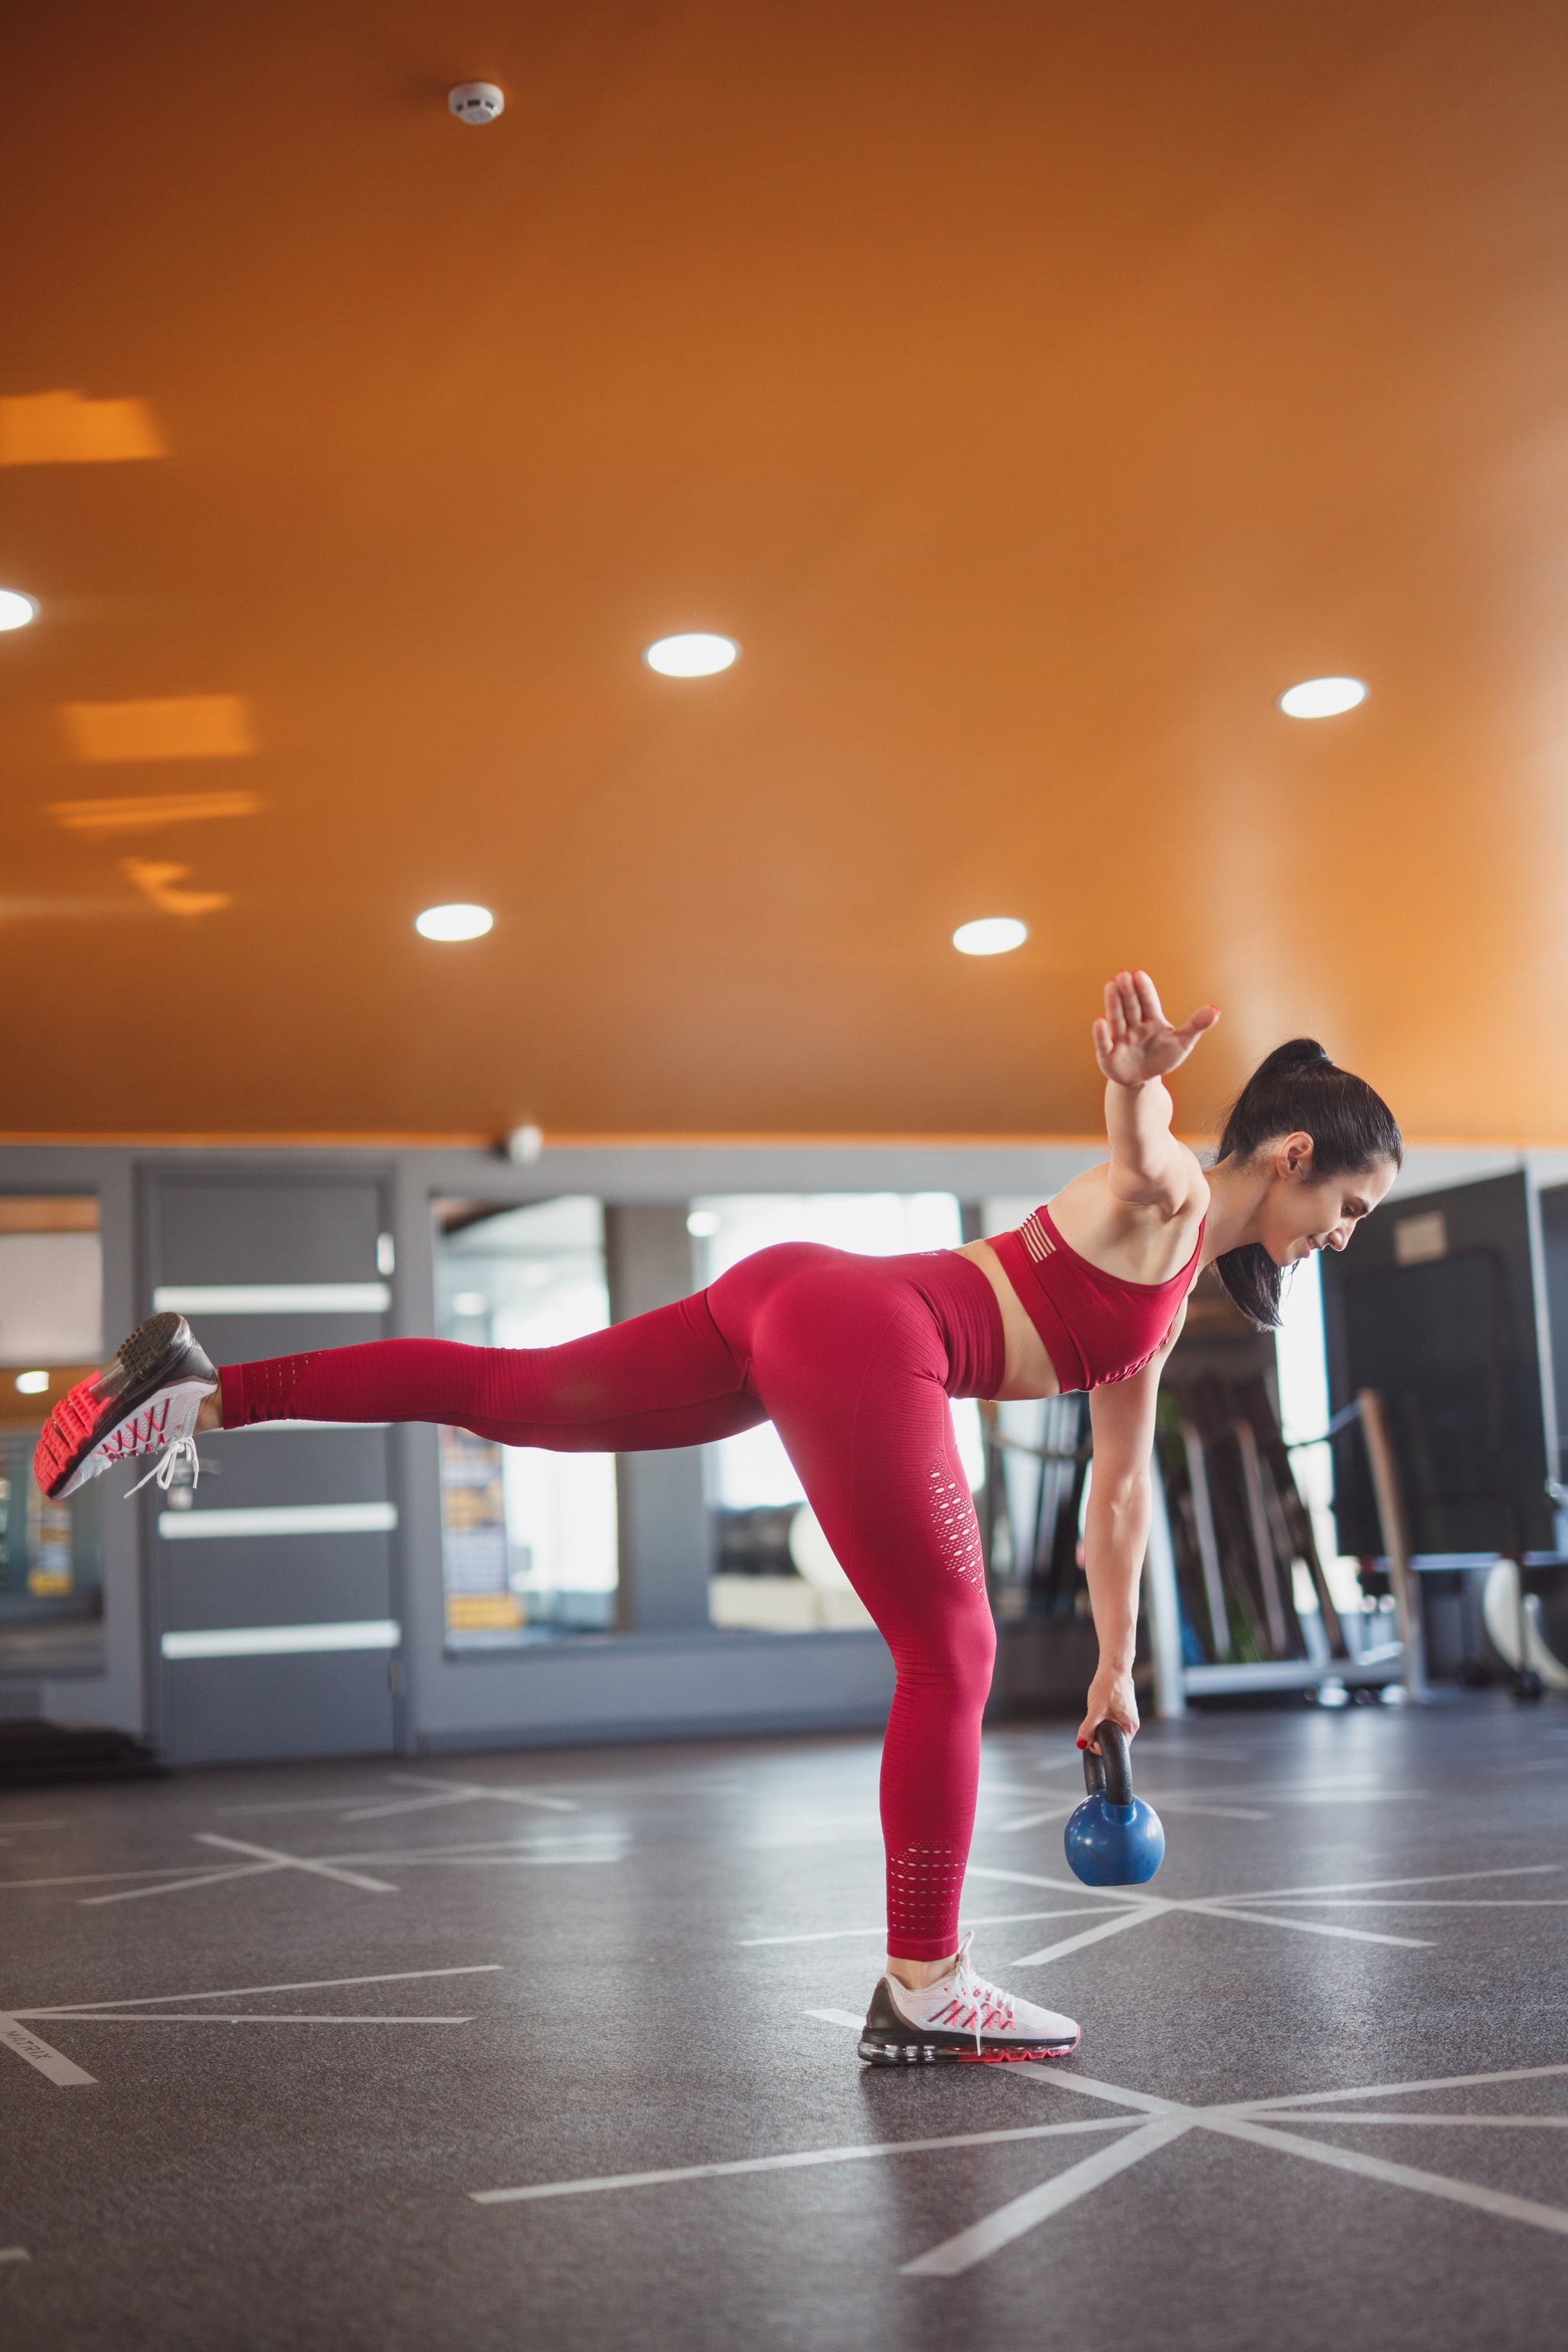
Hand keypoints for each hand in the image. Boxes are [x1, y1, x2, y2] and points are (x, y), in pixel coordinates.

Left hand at [1077, 1663, 1139, 1753]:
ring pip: (1110, 1730)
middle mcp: (1131, 1724)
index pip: (1115, 1748)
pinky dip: (1102, 1718)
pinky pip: (1111, 1721)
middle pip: (1112, 1739)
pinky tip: (1099, 1707)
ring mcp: (1127, 1716)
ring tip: (1096, 1711)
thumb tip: (1081, 1743)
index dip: (1099, 1746)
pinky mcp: (1123, 1709)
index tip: (1088, 1738)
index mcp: (1130, 1727)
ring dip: (1100, 1725)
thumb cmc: (1109, 1685)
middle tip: (1090, 1723)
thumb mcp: (1095, 1710)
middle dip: (1098, 1735)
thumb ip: (1088, 1729)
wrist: (1114, 1666)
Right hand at [1093, 970, 1218, 1087]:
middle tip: (1122, 974)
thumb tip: (1216, 1009)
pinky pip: (1105, 1044)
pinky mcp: (1109, 1055)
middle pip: (1131, 1007)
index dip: (1144, 990)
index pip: (1148, 1003)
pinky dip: (1101, 1034)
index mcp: (1152, 1020)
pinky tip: (1099, 1022)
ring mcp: (1121, 1039)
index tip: (1139, 974)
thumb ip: (1196, 1025)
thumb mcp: (1183, 1042)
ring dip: (1113, 1003)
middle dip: (1127, 992)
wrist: (1143, 1078)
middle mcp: (1134, 1026)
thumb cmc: (1162, 1056)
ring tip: (1110, 985)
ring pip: (1117, 1020)